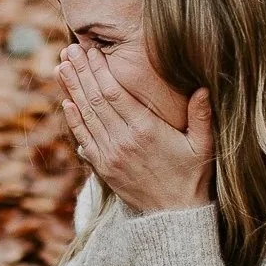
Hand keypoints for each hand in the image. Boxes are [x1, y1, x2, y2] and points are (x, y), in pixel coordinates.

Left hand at [58, 45, 214, 213]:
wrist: (173, 216)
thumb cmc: (192, 177)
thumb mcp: (202, 145)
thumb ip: (202, 116)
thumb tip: (204, 87)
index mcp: (146, 130)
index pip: (115, 92)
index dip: (100, 70)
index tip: (91, 51)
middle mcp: (123, 141)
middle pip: (95, 99)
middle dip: (80, 72)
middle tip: (69, 49)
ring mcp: (110, 155)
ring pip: (85, 116)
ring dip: (72, 90)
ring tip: (61, 66)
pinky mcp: (103, 168)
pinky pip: (84, 138)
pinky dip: (73, 120)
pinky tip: (66, 102)